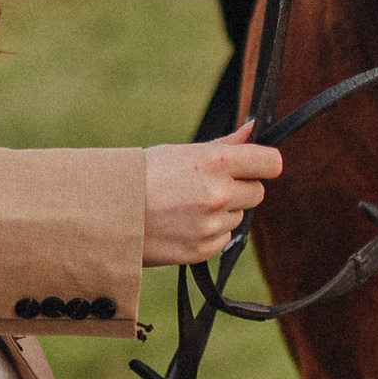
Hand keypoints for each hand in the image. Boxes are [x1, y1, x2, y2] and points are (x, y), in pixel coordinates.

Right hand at [141, 135, 282, 267]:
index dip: (263, 164)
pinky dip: (209, 234)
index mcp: (215, 162)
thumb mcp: (181, 152)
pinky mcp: (202, 249)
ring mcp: (211, 224)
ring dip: (222, 212)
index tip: (255, 166)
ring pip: (238, 217)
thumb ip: (225, 145)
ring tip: (186, 207)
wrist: (106, 212)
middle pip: (257, 193)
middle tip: (208, 187)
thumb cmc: (142, 175)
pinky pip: (223, 240)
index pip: (270, 163)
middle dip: (240, 189)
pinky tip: (182, 224)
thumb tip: (255, 129)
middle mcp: (218, 194)